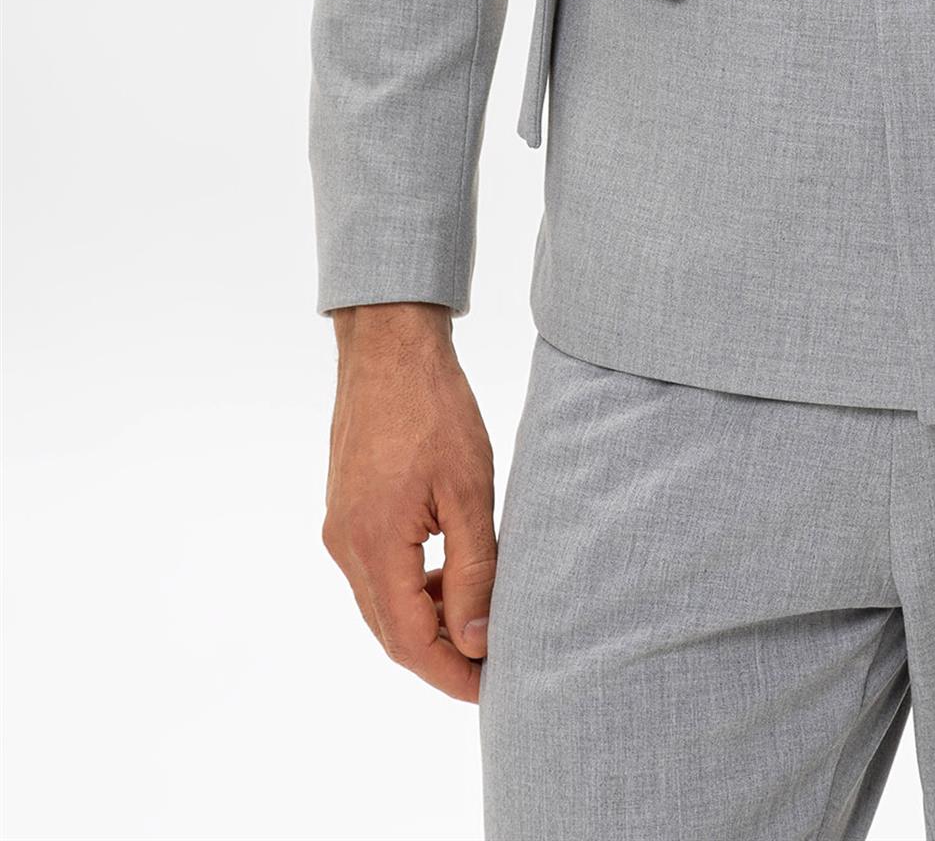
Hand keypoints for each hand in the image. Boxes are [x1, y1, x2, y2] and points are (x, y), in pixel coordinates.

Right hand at [321, 302, 497, 702]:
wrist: (390, 347)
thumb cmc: (435, 408)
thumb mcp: (469, 490)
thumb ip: (473, 569)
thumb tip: (475, 639)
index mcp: (373, 544)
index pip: (409, 641)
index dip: (450, 672)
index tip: (491, 686)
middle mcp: (346, 545)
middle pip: (391, 631)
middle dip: (441, 654)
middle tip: (494, 660)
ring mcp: (341, 529)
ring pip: (383, 604)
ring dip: (428, 619)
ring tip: (481, 611)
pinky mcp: (347, 511)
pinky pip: (377, 572)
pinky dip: (413, 586)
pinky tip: (451, 573)